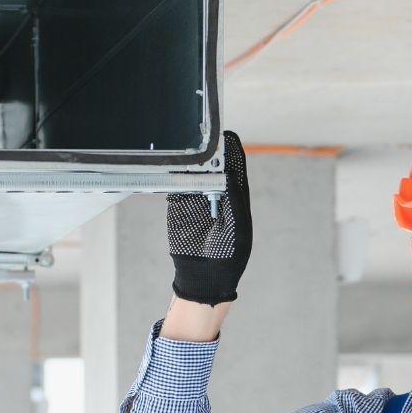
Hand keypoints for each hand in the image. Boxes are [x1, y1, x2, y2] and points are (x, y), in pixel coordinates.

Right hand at [167, 130, 250, 305]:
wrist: (203, 277)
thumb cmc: (228, 256)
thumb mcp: (237, 230)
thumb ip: (235, 203)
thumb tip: (229, 175)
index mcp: (236, 198)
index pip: (234, 167)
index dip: (231, 151)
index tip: (227, 137)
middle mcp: (216, 193)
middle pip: (213, 164)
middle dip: (209, 151)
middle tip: (204, 135)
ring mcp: (196, 197)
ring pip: (193, 172)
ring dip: (190, 160)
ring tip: (188, 147)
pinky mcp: (179, 205)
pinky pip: (176, 185)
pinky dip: (174, 175)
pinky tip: (174, 166)